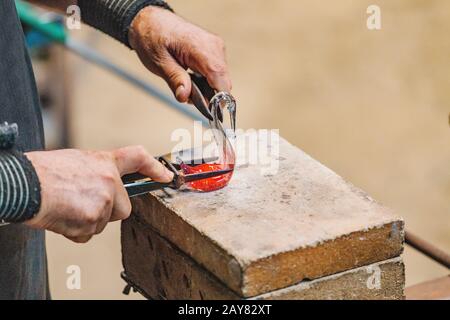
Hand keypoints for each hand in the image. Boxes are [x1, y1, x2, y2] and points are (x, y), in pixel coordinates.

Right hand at [25, 146, 173, 242]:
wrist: (26, 185)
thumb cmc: (44, 172)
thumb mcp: (77, 162)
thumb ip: (97, 174)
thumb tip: (103, 187)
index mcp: (106, 162)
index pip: (139, 158)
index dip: (155, 168)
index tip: (165, 177)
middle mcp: (110, 181)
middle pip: (123, 209)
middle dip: (108, 212)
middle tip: (84, 204)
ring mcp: (104, 201)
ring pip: (104, 223)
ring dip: (88, 221)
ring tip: (67, 206)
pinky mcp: (93, 219)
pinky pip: (88, 234)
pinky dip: (76, 231)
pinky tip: (63, 217)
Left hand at [129, 6, 231, 102]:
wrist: (152, 22)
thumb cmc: (153, 37)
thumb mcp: (159, 62)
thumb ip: (174, 79)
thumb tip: (185, 97)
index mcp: (200, 47)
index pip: (219, 77)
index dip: (218, 98)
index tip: (209, 111)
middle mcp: (213, 46)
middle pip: (223, 81)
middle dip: (209, 95)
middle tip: (187, 96)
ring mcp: (216, 47)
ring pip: (221, 79)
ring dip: (206, 89)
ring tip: (185, 84)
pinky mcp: (215, 50)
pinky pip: (217, 73)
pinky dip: (206, 81)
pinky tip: (191, 78)